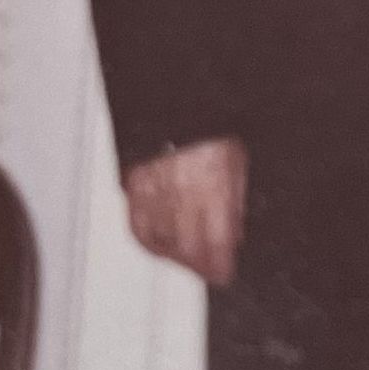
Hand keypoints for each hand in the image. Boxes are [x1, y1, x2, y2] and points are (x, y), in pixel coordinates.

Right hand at [124, 138, 246, 287]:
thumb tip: (235, 230)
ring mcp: (152, 191)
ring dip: (178, 258)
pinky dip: (150, 242)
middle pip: (188, 248)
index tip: (225, 274)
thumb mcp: (236, 159)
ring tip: (190, 263)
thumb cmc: (207, 123)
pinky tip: (162, 247)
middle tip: (210, 272)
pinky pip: (138, 226)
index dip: (220, 264)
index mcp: (210, 186)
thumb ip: (235, 198)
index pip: (215, 241)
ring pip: (162, 241)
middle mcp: (179, 193)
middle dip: (201, 266)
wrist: (171, 95)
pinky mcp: (132, 185)